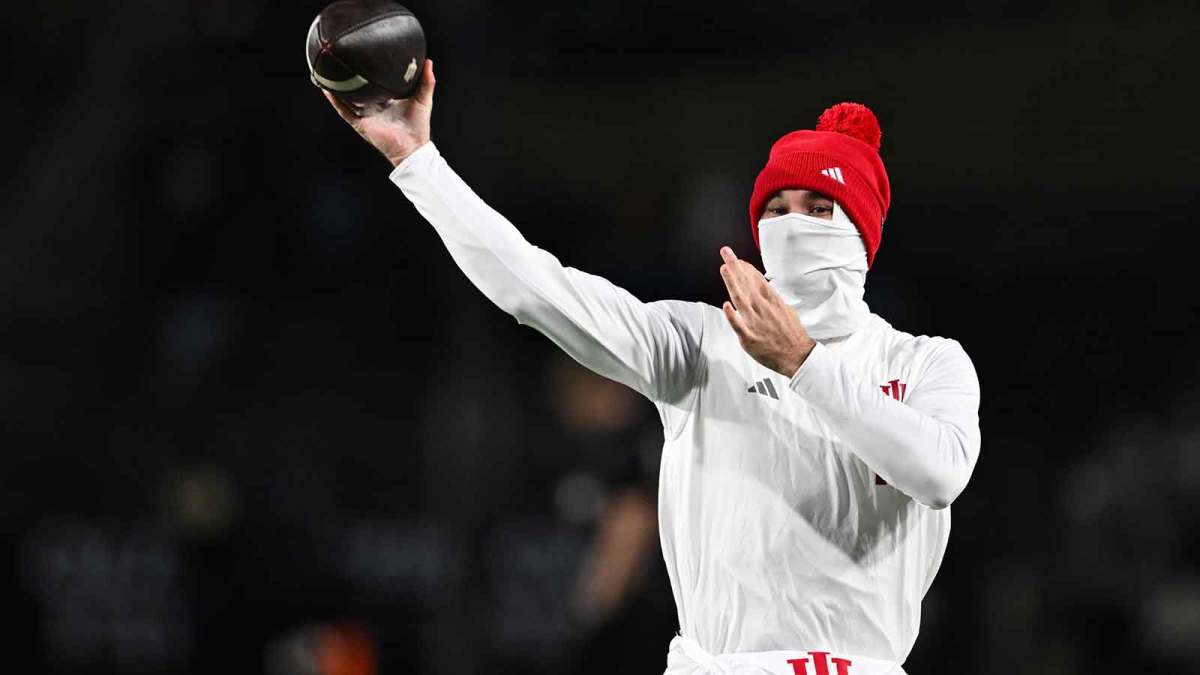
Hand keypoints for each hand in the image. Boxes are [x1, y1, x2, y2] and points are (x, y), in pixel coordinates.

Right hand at [323, 58, 435, 166]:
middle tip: (343, 57)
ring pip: (347, 98)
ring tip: (327, 70)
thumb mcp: (423, 99)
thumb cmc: (418, 127)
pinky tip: (327, 89)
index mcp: (386, 100)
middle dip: (349, 77)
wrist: (412, 147)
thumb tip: (428, 62)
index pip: (374, 83)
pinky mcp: (360, 123)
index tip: (364, 56)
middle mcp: (373, 106)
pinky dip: (335, 100)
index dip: (369, 72)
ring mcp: (365, 114)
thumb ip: (426, 82)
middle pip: (358, 89)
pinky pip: (343, 110)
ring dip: (337, 86)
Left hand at [719, 246, 815, 376]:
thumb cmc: (791, 335)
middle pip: (747, 284)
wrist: (797, 356)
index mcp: (772, 302)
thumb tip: (764, 288)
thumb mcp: (786, 310)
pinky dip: (733, 316)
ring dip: (732, 283)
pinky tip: (726, 305)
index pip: (757, 280)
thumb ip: (772, 299)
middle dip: (736, 267)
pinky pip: (739, 325)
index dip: (745, 268)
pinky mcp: (749, 338)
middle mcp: (763, 309)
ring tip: (724, 268)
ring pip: (741, 300)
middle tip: (726, 252)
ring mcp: (755, 323)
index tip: (737, 259)